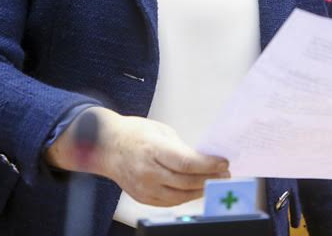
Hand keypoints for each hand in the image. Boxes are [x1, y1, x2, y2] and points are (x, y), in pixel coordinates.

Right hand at [48, 107, 229, 206]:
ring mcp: (143, 187)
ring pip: (179, 195)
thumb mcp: (160, 131)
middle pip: (185, 181)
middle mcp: (146, 171)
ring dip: (200, 190)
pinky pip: (169, 201)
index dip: (207, 165)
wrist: (107, 147)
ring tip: (213, 182)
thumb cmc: (135, 134)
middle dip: (208, 178)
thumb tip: (203, 159)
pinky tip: (195, 189)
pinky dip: (185, 196)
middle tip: (224, 174)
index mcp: (152, 149)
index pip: (185, 162)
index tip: (223, 163)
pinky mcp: (142, 197)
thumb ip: (181, 148)